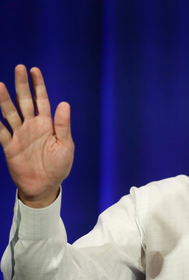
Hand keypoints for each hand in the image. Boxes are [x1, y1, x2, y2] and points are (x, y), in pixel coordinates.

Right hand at [0, 65, 73, 207]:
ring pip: (10, 113)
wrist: (45, 186)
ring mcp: (19, 135)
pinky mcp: (9, 146)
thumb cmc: (59, 166)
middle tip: (18, 68)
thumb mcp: (65, 145)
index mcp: (48, 124)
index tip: (34, 70)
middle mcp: (32, 126)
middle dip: (22, 85)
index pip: (42, 100)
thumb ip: (63, 125)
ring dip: (4, 100)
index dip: (38, 86)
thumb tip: (64, 103)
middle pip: (25, 101)